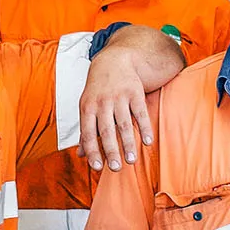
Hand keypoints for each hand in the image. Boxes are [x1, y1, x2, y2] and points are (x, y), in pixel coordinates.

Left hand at [78, 55, 152, 169]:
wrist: (114, 60)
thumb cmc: (98, 89)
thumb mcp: (87, 106)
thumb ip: (86, 131)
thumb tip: (81, 155)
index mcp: (87, 107)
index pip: (89, 133)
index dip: (92, 150)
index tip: (97, 167)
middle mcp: (102, 102)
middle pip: (107, 130)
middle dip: (111, 150)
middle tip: (116, 168)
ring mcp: (119, 97)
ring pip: (124, 124)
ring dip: (128, 143)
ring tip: (131, 160)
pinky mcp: (135, 92)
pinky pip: (140, 113)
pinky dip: (145, 128)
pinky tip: (148, 142)